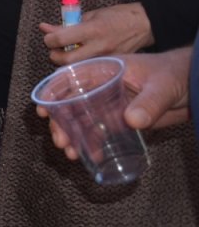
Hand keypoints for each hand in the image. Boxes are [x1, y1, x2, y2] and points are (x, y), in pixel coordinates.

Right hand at [37, 47, 191, 158]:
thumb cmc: (175, 74)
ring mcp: (110, 104)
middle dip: (61, 123)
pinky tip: (91, 156)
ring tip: (72, 154)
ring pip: (83, 120)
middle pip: (71, 103)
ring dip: (74, 136)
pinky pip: (101, 132)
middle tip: (61, 141)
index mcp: (104, 70)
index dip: (53, 92)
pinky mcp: (121, 120)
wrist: (194, 85)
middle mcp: (102, 87)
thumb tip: (131, 121)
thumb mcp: (161, 86)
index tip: (43, 109)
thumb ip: (148, 103)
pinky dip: (93, 144)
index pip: (70, 78)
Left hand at [38, 3, 153, 65]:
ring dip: (67, 63)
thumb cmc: (118, 16)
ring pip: (77, 68)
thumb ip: (68, 24)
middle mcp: (99, 46)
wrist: (144, 25)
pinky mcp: (111, 66)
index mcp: (93, 29)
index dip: (49, 39)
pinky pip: (90, 70)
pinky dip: (81, 65)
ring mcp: (106, 59)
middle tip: (55, 50)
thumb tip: (46, 28)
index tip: (49, 37)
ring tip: (69, 53)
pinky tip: (82, 58)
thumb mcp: (91, 15)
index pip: (62, 39)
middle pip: (66, 60)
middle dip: (55, 56)